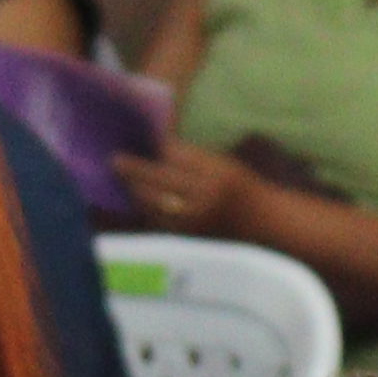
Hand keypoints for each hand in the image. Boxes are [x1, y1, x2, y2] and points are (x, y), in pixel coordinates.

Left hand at [117, 139, 254, 233]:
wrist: (262, 221)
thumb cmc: (242, 186)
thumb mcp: (223, 163)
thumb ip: (192, 158)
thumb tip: (158, 148)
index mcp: (215, 174)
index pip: (177, 158)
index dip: (155, 150)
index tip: (136, 141)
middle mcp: (204, 198)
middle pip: (159, 181)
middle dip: (134, 171)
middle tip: (115, 161)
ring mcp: (196, 220)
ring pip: (155, 204)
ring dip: (135, 191)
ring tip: (121, 179)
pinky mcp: (190, 235)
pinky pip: (160, 221)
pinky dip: (146, 209)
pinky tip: (137, 199)